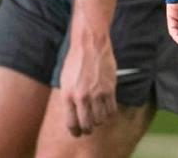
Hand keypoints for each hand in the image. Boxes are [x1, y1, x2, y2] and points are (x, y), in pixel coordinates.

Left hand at [59, 16, 117, 137]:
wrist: (90, 43)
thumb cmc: (76, 61)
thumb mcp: (65, 81)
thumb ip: (68, 98)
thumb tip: (74, 114)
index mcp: (67, 96)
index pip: (72, 124)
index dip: (76, 132)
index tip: (79, 133)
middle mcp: (81, 97)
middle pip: (87, 125)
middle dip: (88, 129)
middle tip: (90, 127)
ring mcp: (96, 93)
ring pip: (101, 119)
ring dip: (100, 120)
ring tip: (99, 115)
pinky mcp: (109, 88)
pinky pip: (112, 110)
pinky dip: (110, 113)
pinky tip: (108, 108)